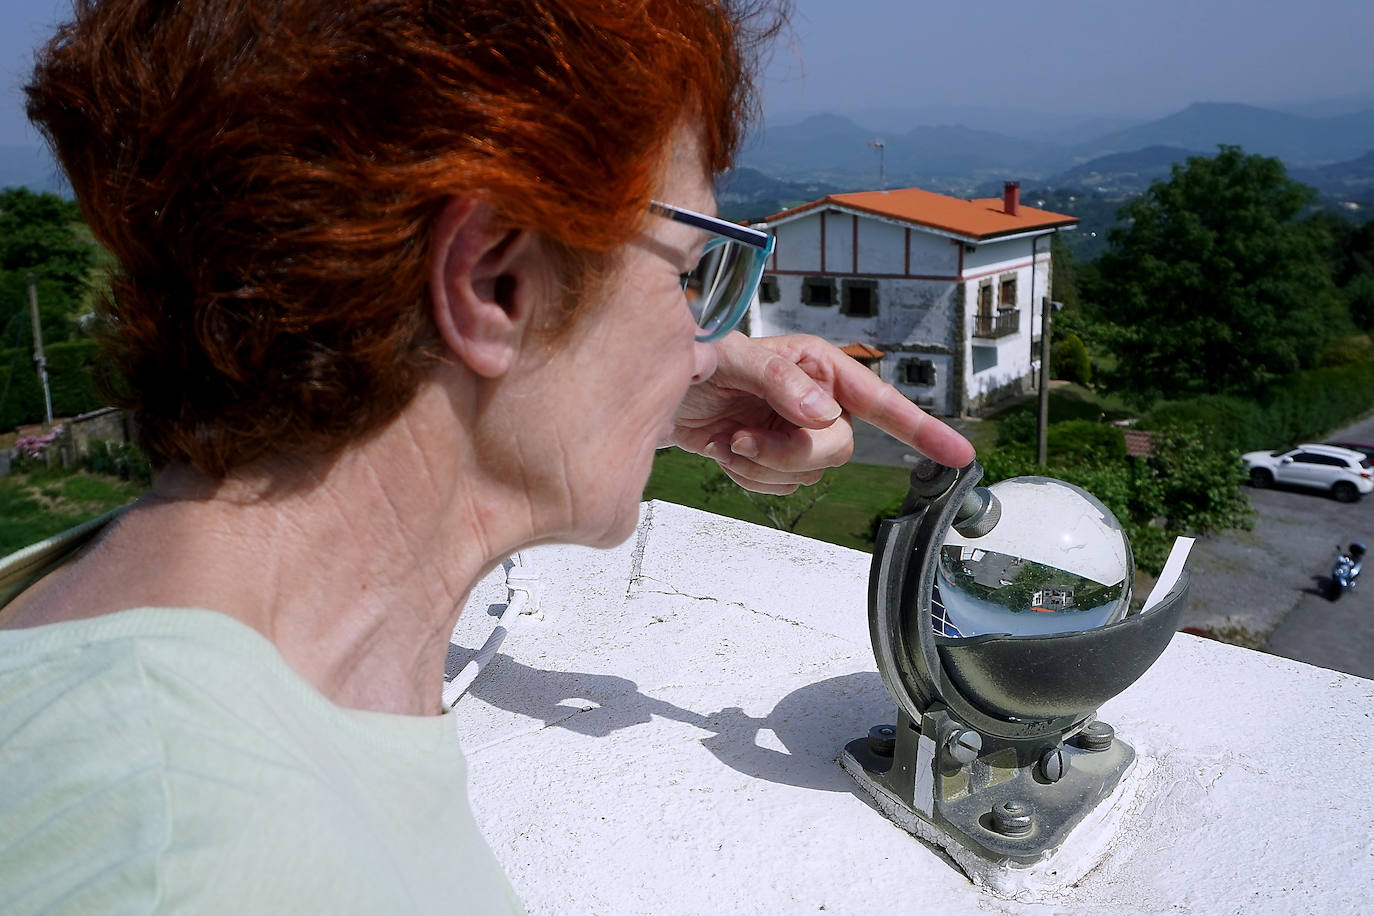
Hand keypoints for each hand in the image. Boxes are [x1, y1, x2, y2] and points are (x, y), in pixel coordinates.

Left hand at [664, 333, 974, 493]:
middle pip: (838, 449)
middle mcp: (815, 399)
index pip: (880, 401)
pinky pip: (780, 487)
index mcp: (819, 366)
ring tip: (728, 437)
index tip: (958, 454)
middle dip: (790, 452)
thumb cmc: (690, 359)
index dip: (922, 430)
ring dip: (762, 464)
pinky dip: (749, 476)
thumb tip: (823, 412)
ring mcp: (794, 431)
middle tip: (744, 437)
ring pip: (808, 474)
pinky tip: (726, 451)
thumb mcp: (728, 358)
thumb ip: (777, 380)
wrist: (653, 393)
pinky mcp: (773, 457)